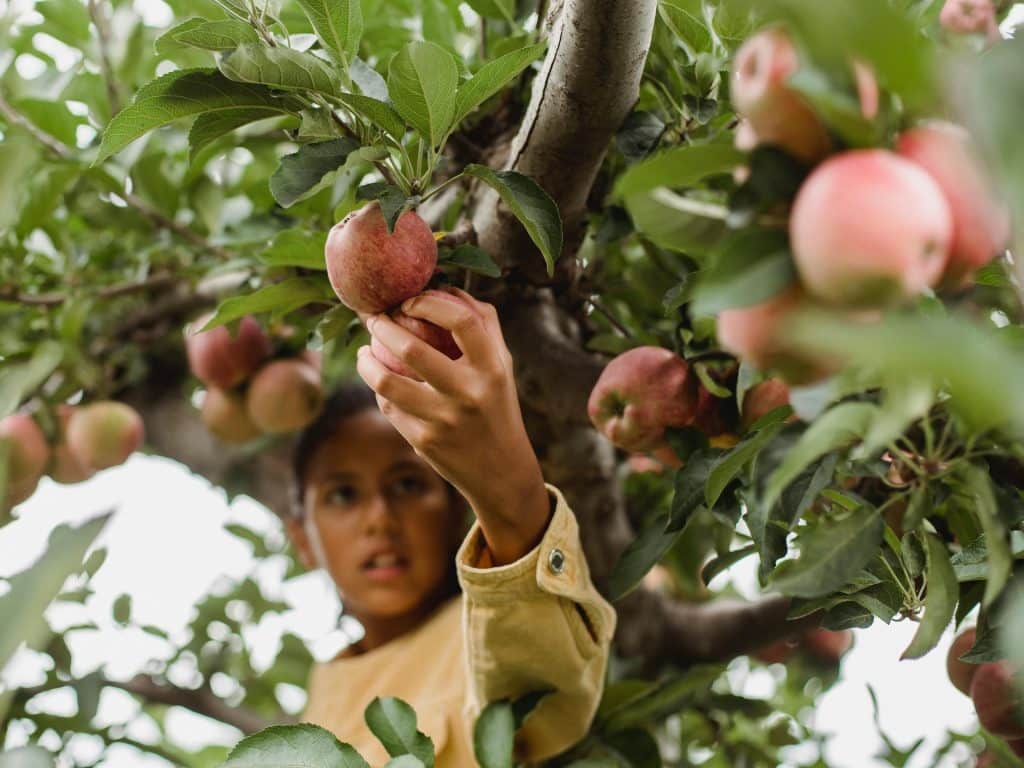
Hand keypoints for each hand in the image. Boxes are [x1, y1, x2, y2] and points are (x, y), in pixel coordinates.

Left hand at [355, 287, 550, 564]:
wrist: (502, 471)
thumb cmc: (497, 404)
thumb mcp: (502, 365)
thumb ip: (482, 324)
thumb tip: (444, 286)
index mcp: (494, 368)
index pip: (462, 320)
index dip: (429, 302)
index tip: (409, 301)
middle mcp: (470, 393)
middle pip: (412, 350)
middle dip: (382, 326)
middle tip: (374, 318)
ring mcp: (445, 420)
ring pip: (388, 383)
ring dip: (366, 361)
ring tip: (364, 352)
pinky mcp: (425, 442)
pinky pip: (389, 407)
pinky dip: (380, 391)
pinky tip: (379, 383)